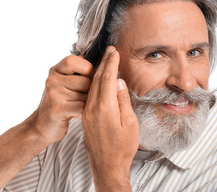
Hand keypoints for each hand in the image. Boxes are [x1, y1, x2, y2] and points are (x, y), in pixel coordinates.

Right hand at [27, 55, 93, 143]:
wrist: (44, 125)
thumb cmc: (63, 102)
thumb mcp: (67, 82)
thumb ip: (80, 70)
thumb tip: (103, 59)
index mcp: (57, 70)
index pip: (75, 61)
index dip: (88, 69)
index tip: (91, 78)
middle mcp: (53, 80)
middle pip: (85, 80)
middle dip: (91, 90)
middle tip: (85, 98)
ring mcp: (53, 94)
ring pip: (86, 94)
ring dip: (88, 102)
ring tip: (82, 106)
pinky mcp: (56, 109)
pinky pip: (82, 106)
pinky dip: (85, 112)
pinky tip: (80, 114)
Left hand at [82, 46, 138, 190]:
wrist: (107, 166)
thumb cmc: (123, 147)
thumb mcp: (130, 123)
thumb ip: (123, 101)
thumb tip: (119, 82)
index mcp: (104, 108)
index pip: (107, 78)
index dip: (111, 63)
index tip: (114, 52)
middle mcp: (92, 108)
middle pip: (98, 79)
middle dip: (104, 63)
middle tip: (109, 51)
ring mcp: (87, 113)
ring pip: (92, 86)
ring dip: (99, 71)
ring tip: (105, 60)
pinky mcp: (85, 117)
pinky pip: (90, 95)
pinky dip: (95, 83)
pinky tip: (99, 79)